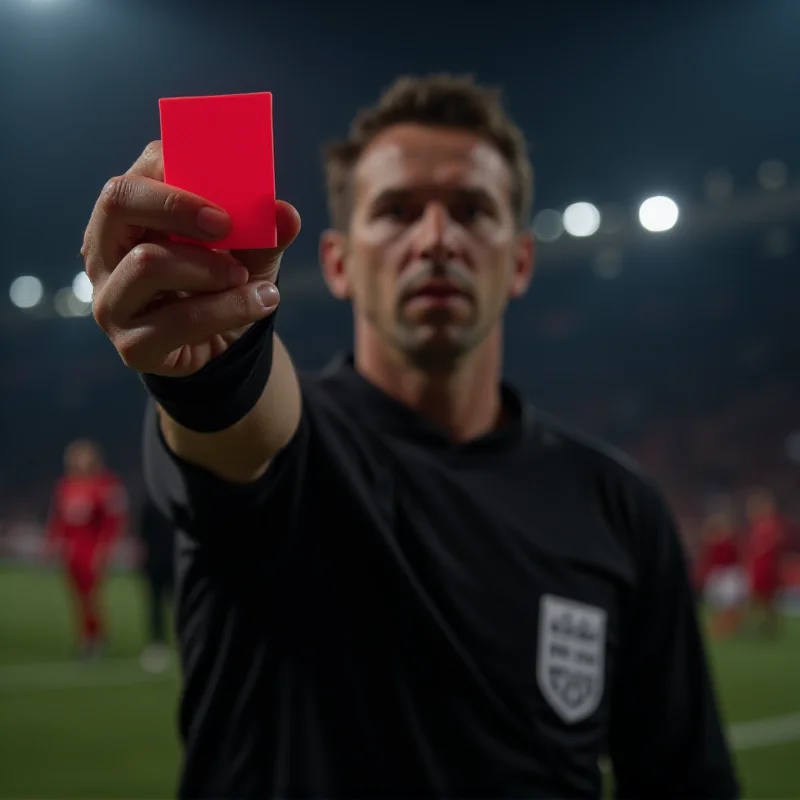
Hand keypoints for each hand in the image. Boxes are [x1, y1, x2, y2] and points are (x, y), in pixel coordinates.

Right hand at [83, 141, 300, 376]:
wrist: (224, 346)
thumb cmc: (225, 286)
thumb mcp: (250, 253)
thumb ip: (265, 233)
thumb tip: (285, 213)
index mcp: (128, 218)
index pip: (135, 173)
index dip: (174, 170)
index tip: (221, 186)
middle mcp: (105, 253)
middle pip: (117, 202)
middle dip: (176, 206)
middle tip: (225, 224)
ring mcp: (111, 300)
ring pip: (148, 263)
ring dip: (211, 268)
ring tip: (245, 278)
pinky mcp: (132, 344)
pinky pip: (178, 319)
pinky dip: (228, 309)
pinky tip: (258, 304)